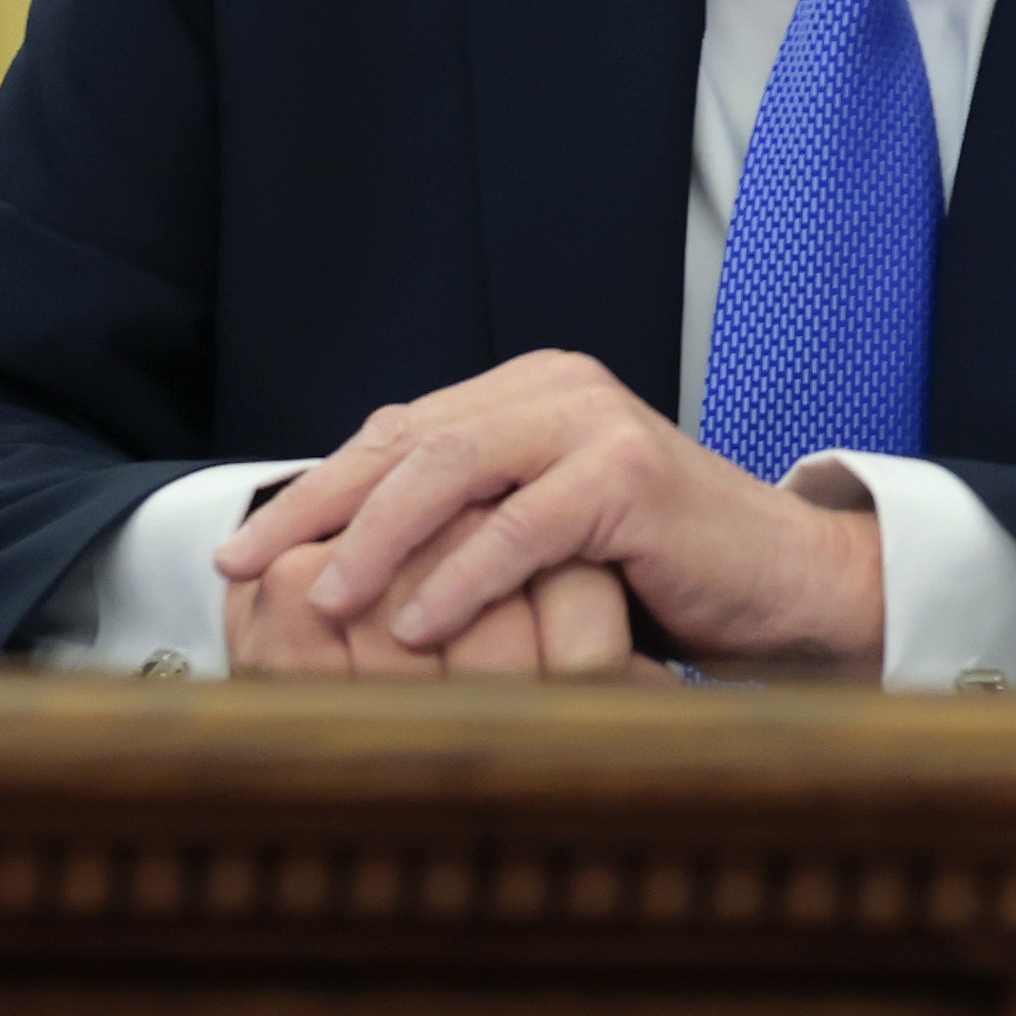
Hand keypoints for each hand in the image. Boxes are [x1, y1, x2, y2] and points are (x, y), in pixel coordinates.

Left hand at [215, 351, 889, 679]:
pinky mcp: (632, 475)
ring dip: (377, 542)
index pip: (394, 432)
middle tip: (245, 568)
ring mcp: (598, 423)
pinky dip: (463, 578)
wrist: (776, 584)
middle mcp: (560, 389)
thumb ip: (461, 521)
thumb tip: (329, 559)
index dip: (314, 491)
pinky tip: (417, 627)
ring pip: (454, 469)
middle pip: (408, 441)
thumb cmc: (652, 575)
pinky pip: (523, 526)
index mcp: (530, 392)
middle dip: (318, 509)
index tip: (240, 552)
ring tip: (324, 600)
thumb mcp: (537, 539)